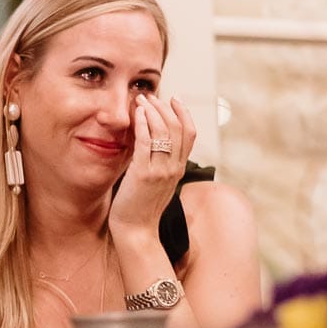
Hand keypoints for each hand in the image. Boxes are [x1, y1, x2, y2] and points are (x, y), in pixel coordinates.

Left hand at [108, 94, 196, 239]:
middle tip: (151, 96)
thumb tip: (154, 142)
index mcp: (179, 168)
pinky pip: (146, 142)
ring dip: (153, 111)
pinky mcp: (143, 174)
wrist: (136, 231)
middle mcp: (174, 168)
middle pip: (178, 127)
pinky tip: (137, 114)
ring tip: (141, 100)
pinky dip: (143, 124)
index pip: (190, 133)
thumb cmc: (141, 207)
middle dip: (165, 107)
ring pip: (164, 131)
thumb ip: (160, 163)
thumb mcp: (158, 182)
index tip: (174, 98)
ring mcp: (160, 171)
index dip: (184, 112)